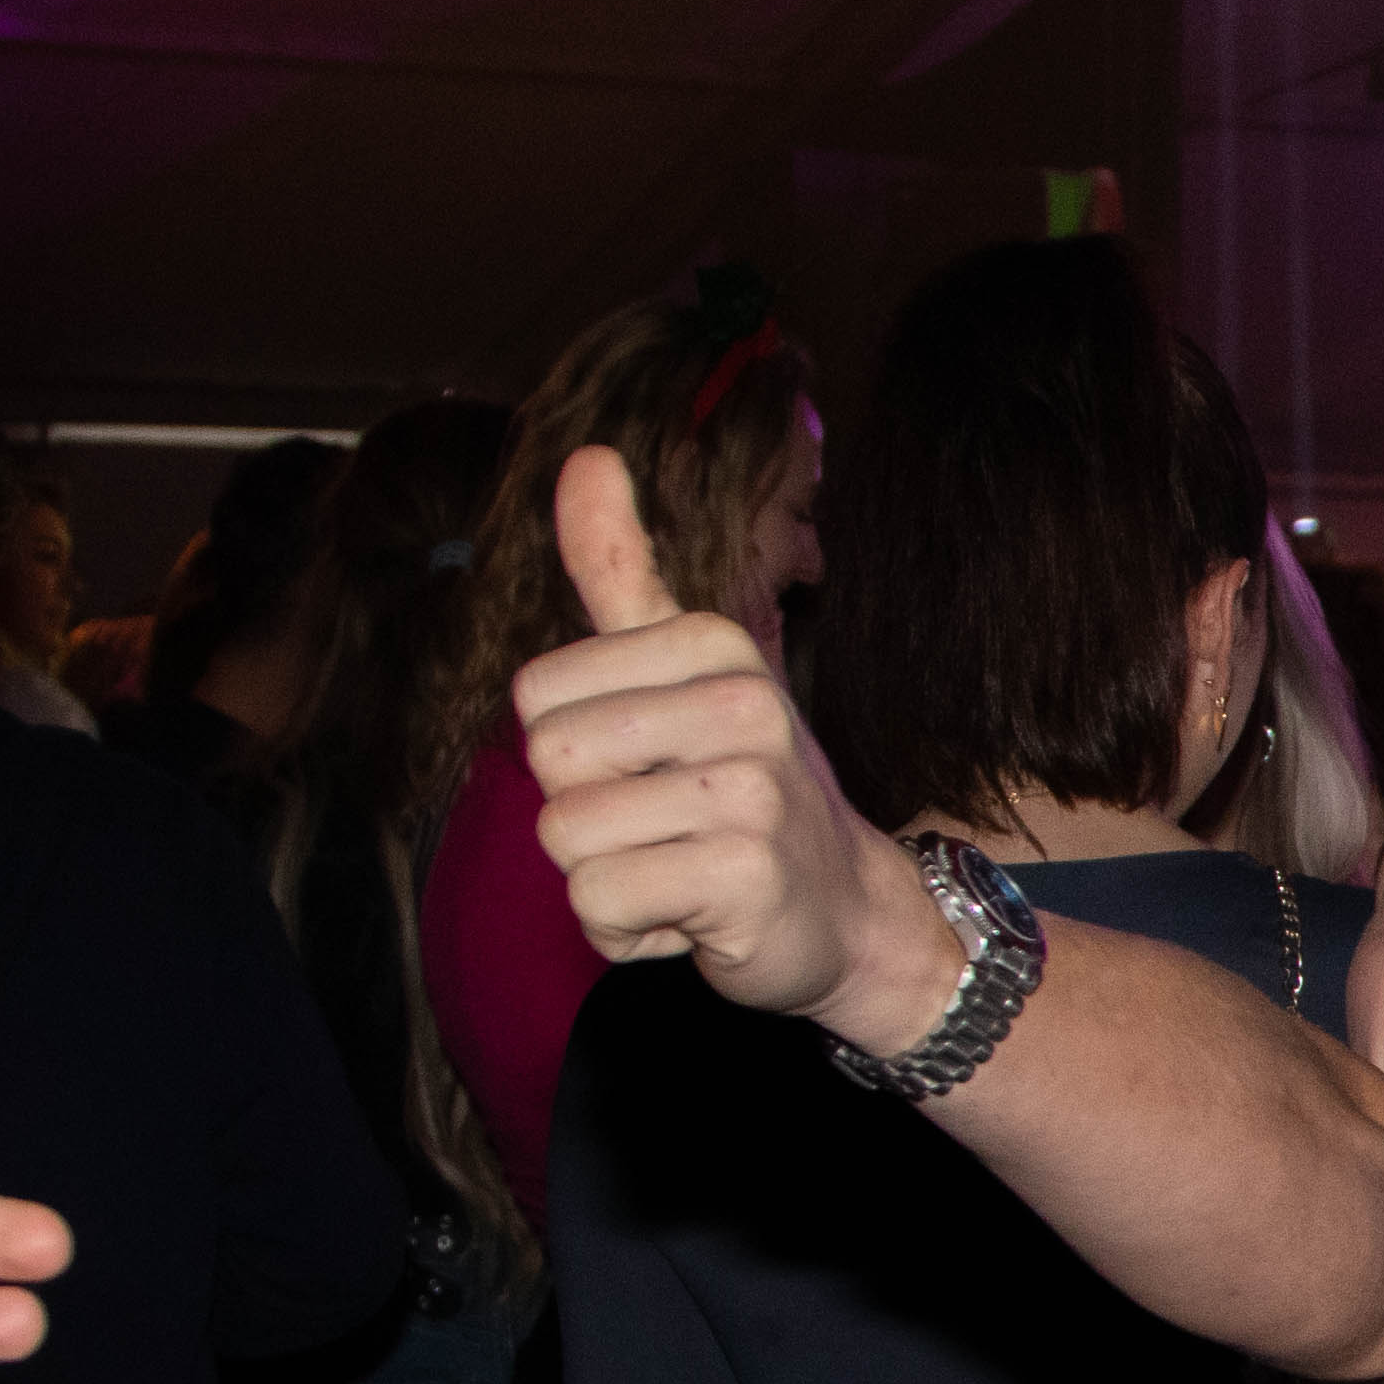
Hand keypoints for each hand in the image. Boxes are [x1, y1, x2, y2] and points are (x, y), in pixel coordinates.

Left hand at [513, 445, 957, 1043]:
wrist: (846, 910)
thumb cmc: (746, 790)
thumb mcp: (692, 674)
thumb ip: (626, 573)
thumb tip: (586, 455)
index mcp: (714, 644)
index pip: (536, 695)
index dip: (575, 751)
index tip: (653, 766)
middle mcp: (741, 705)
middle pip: (548, 762)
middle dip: (586, 813)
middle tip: (665, 825)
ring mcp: (750, 792)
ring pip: (567, 837)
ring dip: (604, 876)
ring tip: (677, 868)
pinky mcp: (745, 877)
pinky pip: (601, 902)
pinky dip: (627, 929)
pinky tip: (688, 917)